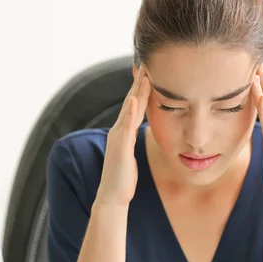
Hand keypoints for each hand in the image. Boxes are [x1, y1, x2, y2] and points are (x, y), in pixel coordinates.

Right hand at [96, 66, 150, 206]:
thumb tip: (137, 134)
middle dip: (139, 82)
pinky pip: (126, 128)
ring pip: (129, 110)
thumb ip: (132, 141)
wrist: (112, 197)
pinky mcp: (120, 148)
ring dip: (136, 92)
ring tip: (144, 74)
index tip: (150, 72)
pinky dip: (131, 113)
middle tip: (147, 62)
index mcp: (123, 133)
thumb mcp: (131, 155)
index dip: (142, 89)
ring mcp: (118, 139)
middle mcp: (118, 132)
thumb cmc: (123, 179)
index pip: (135, 106)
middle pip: (131, 102)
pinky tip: (136, 100)